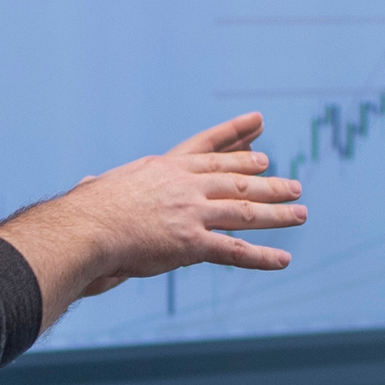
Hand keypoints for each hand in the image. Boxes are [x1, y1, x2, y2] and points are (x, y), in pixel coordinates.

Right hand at [0, 112, 306, 326]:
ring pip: (244, 210)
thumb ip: (99, 187)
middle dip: (266, 181)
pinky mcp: (192, 243)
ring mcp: (191, 212)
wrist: (86, 227)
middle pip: (235, 179)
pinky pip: (234, 251)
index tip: (258, 126)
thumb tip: (87, 182)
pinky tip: (283, 259)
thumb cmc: (84, 212)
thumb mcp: (97, 190)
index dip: (235, 137)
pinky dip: (261, 257)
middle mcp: (185, 185)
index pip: (207, 148)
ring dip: (276, 212)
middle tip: (291, 183)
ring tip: (300, 212)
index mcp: (165, 168)